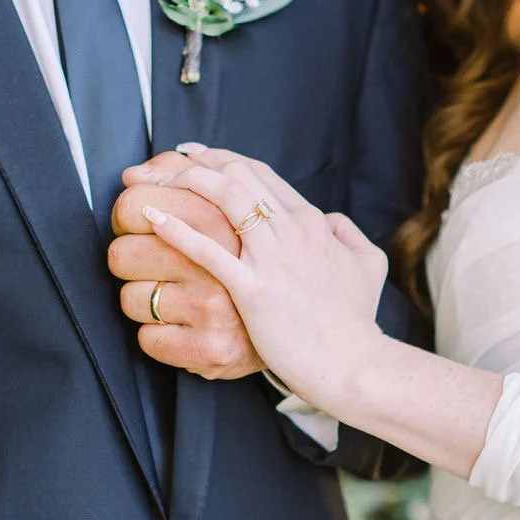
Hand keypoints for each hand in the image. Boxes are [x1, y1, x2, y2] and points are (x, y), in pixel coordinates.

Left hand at [137, 150, 388, 412]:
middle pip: (237, 174)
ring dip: (183, 184)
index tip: (194, 157)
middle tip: (161, 167)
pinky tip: (152, 219)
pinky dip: (176, 229)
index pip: (259, 172)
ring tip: (154, 186)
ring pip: (224, 197)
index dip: (220, 159)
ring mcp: (272, 258)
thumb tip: (331, 220)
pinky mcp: (253, 290)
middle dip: (194, 164)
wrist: (352, 362)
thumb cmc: (355, 321)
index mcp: (312, 222)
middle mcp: (292, 230)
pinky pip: (207, 251)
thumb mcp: (367, 264)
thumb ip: (347, 234)